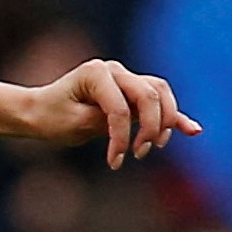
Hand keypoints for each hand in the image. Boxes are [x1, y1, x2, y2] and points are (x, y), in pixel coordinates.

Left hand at [22, 59, 199, 169]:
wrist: (39, 111)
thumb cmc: (51, 117)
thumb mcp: (73, 124)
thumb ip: (106, 122)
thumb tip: (138, 125)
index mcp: (96, 73)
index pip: (120, 108)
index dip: (121, 137)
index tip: (115, 161)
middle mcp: (114, 70)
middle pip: (149, 96)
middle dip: (149, 128)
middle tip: (139, 154)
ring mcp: (125, 78)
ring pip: (159, 94)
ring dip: (164, 121)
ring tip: (155, 146)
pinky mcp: (131, 91)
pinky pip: (158, 100)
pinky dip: (174, 116)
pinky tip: (193, 130)